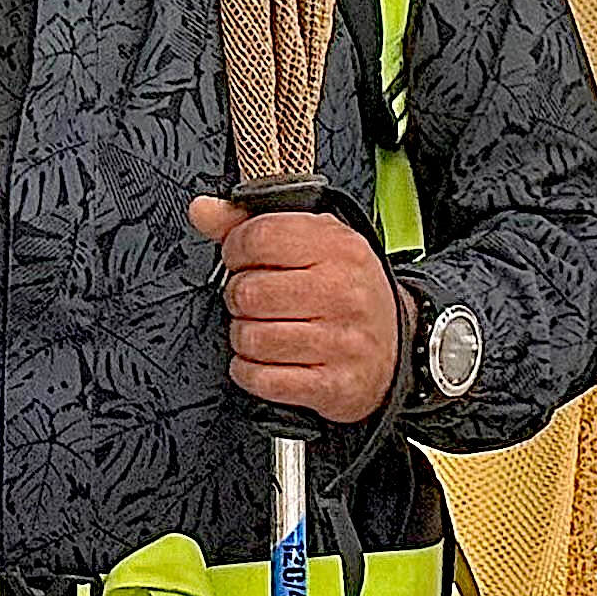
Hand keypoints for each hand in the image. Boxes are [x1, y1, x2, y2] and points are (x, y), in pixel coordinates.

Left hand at [188, 195, 400, 425]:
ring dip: (244, 337)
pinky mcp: (332, 384)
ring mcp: (339, 341)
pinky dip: (250, 371)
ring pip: (250, 338)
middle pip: (248, 292)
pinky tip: (267, 360)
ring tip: (264, 329)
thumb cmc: (346, 291)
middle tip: (255, 300)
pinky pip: (262, 379)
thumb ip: (251, 224)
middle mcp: (342, 293)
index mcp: (338, 248)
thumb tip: (202, 210)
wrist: (394, 347)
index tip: (242, 260)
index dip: (236, 249)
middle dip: (238, 298)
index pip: (260, 237)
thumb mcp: (313, 242)